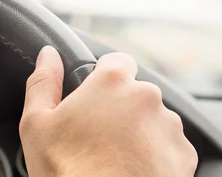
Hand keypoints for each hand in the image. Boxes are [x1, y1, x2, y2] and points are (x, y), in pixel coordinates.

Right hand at [20, 46, 197, 176]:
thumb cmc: (67, 172)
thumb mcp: (36, 124)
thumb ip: (43, 81)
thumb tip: (48, 56)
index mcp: (112, 81)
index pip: (116, 61)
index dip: (103, 79)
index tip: (94, 100)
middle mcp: (147, 97)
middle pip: (135, 93)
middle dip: (120, 110)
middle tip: (98, 138)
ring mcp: (169, 126)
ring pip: (153, 119)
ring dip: (139, 132)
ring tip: (116, 160)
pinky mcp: (184, 155)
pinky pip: (169, 146)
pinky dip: (155, 156)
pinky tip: (133, 172)